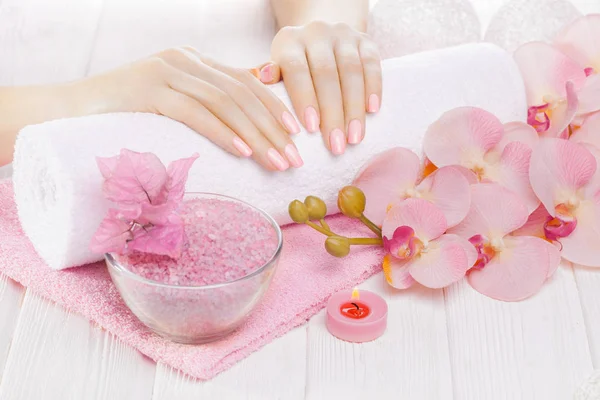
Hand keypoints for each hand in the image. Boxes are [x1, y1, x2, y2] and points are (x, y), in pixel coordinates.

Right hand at [74, 47, 302, 170]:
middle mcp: (184, 60)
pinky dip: (221, 132)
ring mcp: (165, 70)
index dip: (274, 107)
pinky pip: (194, 111)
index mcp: (194, 62)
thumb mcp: (172, 106)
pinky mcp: (148, 89)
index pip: (245, 82)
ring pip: (223, 102)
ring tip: (275, 163)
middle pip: (241, 93)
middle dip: (272, 128)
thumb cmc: (124, 115)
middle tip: (293, 159)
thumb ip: (204, 106)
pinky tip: (241, 152)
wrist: (67, 110)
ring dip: (255, 135)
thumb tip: (243, 128)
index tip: (296, 135)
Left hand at [255, 21, 381, 154]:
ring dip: (354, 108)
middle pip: (326, 74)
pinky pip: (372, 64)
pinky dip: (374, 88)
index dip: (304, 99)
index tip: (311, 129)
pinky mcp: (365, 40)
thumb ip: (272, 79)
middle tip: (336, 146)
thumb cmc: (294, 66)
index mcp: (289, 41)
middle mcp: (316, 33)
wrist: (321, 38)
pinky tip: (372, 111)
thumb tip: (265, 78)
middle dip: (332, 114)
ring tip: (354, 138)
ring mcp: (343, 34)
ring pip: (351, 71)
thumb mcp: (278, 70)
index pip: (296, 69)